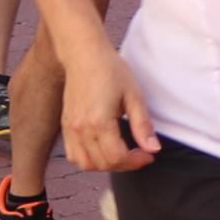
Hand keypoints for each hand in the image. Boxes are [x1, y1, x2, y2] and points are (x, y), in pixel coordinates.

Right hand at [62, 45, 161, 173]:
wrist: (84, 54)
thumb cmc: (111, 70)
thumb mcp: (134, 95)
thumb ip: (143, 125)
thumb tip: (153, 149)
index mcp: (99, 122)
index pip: (117, 157)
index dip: (136, 161)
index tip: (148, 155)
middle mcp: (81, 129)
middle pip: (102, 164)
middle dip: (124, 164)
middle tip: (139, 154)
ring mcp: (70, 128)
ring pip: (85, 163)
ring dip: (105, 165)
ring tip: (121, 154)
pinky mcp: (66, 125)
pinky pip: (74, 154)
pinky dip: (88, 160)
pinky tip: (102, 150)